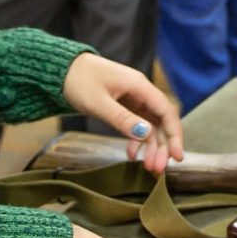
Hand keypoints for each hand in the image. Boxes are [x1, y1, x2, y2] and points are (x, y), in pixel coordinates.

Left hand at [63, 53, 183, 173]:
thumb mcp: (97, 102)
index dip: (175, 135)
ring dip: (151, 147)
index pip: (166, 112)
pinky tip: (131, 154)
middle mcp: (141, 93)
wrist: (59, 69)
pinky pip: (138, 125)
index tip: (177, 156)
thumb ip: (122, 118)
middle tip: (158, 168)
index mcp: (139, 86)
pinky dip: (137, 141)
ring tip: (148, 167)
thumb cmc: (77, 80)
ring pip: (151, 126)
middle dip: (163, 146)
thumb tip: (145, 134)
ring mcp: (134, 100)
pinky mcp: (126, 106)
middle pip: (162, 121)